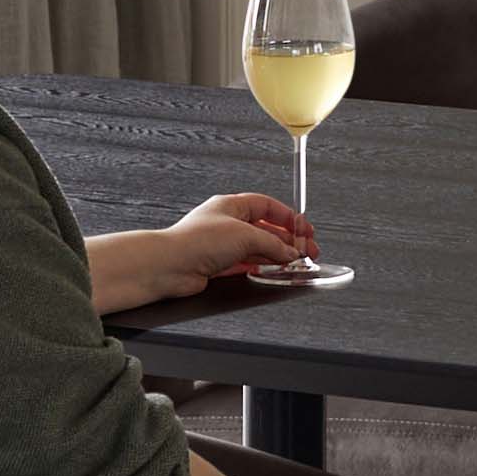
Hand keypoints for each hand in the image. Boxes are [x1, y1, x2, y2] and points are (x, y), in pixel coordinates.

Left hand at [163, 194, 316, 292]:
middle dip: (287, 240)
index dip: (288, 217)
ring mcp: (222, 245)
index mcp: (231, 205)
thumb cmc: (196, 241)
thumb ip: (273, 244)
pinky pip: (247, 264)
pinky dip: (262, 267)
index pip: (267, 206)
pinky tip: (273, 270)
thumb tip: (291, 251)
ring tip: (295, 262)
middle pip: (265, 229)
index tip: (304, 229)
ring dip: (277, 255)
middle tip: (306, 251)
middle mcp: (227, 223)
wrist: (170, 266)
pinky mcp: (218, 265)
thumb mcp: (246, 235)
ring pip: (257, 248)